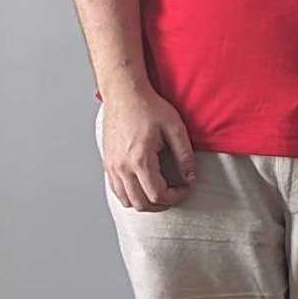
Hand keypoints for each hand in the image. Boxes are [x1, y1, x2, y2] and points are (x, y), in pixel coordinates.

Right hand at [101, 86, 195, 211]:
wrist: (124, 95)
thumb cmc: (149, 107)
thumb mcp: (175, 128)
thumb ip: (185, 155)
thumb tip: (190, 178)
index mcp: (140, 160)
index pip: (157, 195)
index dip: (175, 197)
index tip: (185, 188)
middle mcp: (122, 167)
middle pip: (141, 204)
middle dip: (162, 204)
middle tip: (175, 194)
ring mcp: (112, 167)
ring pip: (126, 201)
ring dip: (145, 202)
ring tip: (162, 192)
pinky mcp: (107, 163)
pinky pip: (117, 191)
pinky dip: (131, 195)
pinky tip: (145, 185)